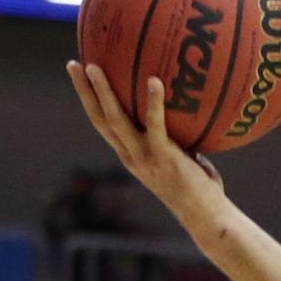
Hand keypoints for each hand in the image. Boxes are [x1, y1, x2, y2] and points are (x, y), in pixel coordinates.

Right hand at [66, 64, 226, 226]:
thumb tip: (190, 112)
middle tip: (74, 64)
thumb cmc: (200, 190)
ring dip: (102, 92)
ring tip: (94, 66)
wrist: (206, 217)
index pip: (103, 125)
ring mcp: (144, 158)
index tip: (80, 77)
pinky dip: (153, 103)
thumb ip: (178, 140)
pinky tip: (154, 81)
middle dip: (83, 91)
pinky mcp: (163, 158)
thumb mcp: (183, 160)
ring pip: (115, 120)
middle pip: (99, 119)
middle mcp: (130, 156)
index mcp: (130, 155)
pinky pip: (155, 125)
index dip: (90, 102)